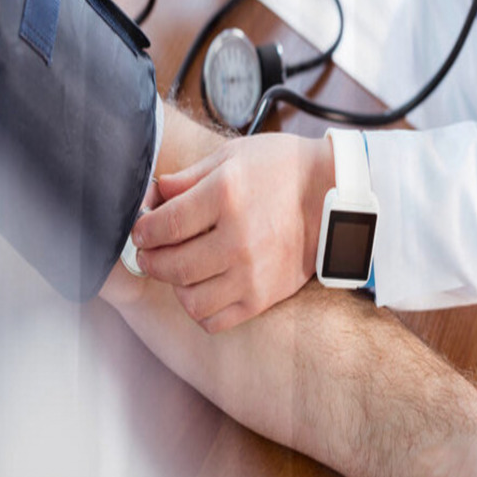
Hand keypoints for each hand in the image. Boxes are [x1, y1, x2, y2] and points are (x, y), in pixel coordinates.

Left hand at [131, 133, 334, 332]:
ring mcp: (252, 273)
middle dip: (151, 258)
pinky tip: (204, 288)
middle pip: (171, 265)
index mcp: (226, 196)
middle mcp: (238, 239)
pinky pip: (216, 320)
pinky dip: (201, 309)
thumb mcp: (232, 156)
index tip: (142, 229)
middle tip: (152, 250)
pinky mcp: (264, 296)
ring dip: (176, 285)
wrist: (334, 195)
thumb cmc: (282, 170)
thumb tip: (152, 196)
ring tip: (181, 269)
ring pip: (189, 299)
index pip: (164, 226)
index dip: (143, 230)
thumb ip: (187, 178)